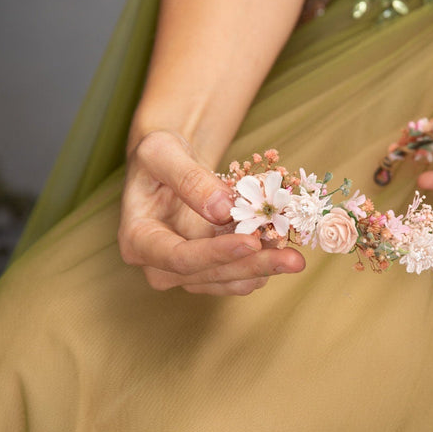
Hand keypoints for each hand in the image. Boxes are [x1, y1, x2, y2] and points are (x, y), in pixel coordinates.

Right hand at [118, 130, 304, 294]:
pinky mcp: (209, 268)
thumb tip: (222, 209)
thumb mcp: (162, 152)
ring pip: (228, 279)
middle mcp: (159, 265)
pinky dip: (262, 263)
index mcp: (137, 240)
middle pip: (209, 274)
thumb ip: (188, 179)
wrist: (170, 164)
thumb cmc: (159, 154)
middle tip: (293, 260)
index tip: (251, 242)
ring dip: (263, 268)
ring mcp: (186, 271)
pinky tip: (284, 249)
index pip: (178, 257)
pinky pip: (239, 273)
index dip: (216, 254)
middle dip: (253, 266)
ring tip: (294, 256)